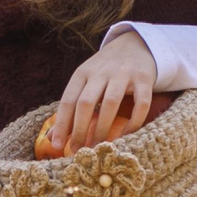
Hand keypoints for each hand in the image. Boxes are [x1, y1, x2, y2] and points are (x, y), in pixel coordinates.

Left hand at [49, 31, 157, 155]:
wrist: (135, 45)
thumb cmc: (105, 71)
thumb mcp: (85, 82)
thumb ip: (70, 108)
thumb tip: (51, 138)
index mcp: (83, 73)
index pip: (68, 100)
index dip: (61, 124)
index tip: (56, 145)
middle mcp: (101, 71)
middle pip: (86, 102)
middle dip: (80, 130)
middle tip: (78, 151)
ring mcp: (124, 73)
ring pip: (110, 103)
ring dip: (103, 128)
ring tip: (98, 147)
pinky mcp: (144, 78)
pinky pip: (141, 103)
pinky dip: (134, 122)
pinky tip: (126, 136)